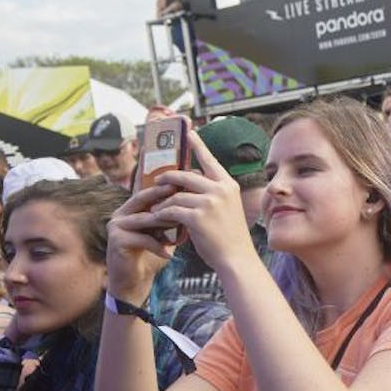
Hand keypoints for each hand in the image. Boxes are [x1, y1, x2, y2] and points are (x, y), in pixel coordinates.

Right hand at [105, 184, 179, 303]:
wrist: (134, 281)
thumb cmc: (151, 254)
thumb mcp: (163, 232)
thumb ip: (172, 217)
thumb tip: (194, 200)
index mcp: (132, 208)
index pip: (150, 191)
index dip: (167, 185)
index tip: (185, 182)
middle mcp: (121, 213)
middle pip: (144, 199)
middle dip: (164, 197)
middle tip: (184, 196)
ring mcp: (116, 226)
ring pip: (144, 218)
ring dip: (164, 222)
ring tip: (181, 223)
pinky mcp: (116, 240)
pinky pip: (142, 239)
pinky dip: (158, 246)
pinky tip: (170, 253)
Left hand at [149, 131, 259, 275]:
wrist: (236, 258)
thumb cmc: (229, 236)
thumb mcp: (227, 208)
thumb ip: (211, 194)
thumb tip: (188, 185)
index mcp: (228, 185)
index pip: (209, 160)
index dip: (198, 145)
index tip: (189, 132)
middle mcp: (220, 189)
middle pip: (185, 175)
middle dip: (168, 177)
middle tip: (157, 181)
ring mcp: (210, 202)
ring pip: (176, 195)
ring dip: (162, 202)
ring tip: (155, 208)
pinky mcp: (198, 216)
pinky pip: (172, 210)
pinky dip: (162, 214)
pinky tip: (157, 218)